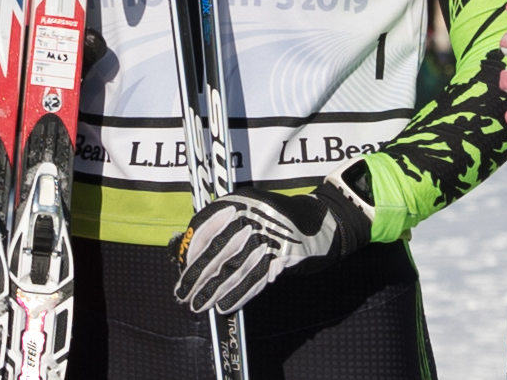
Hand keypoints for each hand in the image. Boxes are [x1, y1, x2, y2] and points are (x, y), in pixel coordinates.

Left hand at [174, 167, 374, 314]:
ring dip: (214, 289)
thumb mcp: (251, 210)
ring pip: (235, 266)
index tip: (182, 268)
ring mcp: (269, 233)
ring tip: (199, 304)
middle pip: (218, 249)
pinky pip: (256, 278)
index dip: (191, 249)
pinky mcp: (284, 253)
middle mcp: (253, 214)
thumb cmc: (278, 220)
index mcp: (240, 200)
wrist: (324, 221)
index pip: (207, 224)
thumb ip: (224, 227)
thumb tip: (190, 256)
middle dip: (197, 275)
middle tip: (183, 294)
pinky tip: (225, 306)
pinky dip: (239, 295)